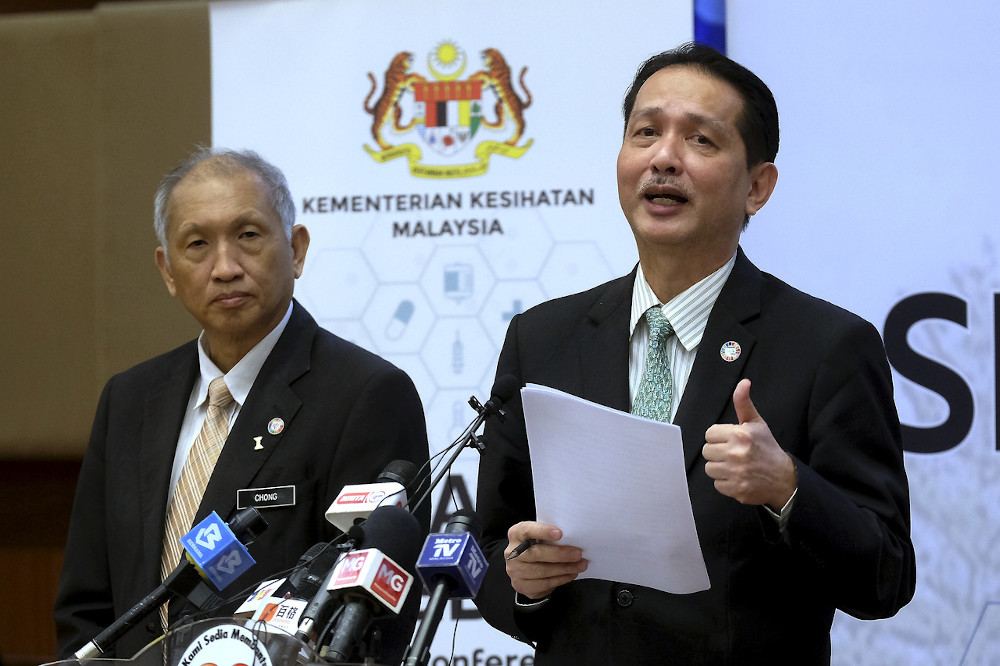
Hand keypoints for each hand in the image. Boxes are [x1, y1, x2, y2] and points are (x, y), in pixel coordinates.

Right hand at [504, 521, 587, 599]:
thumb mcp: (539, 536)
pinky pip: (544, 584)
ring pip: (542, 571)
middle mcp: (512, 552)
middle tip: (578, 554)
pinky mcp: (521, 585)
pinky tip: (571, 574)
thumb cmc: (537, 546)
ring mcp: (515, 571)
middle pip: (536, 553)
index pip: (527, 530)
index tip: (560, 533)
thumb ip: (549, 535)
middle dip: (560, 554)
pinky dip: (561, 579)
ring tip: (580, 565)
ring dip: (565, 568)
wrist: (524, 566)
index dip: (543, 531)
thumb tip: (572, 537)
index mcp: (516, 534)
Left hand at [703, 379, 796, 508]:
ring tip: (734, 466)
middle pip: (707, 451)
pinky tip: (738, 477)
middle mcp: (737, 453)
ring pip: (710, 468)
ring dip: (720, 468)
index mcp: (740, 435)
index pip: (709, 434)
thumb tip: (743, 382)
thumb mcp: (757, 423)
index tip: (730, 440)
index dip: (719, 437)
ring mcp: (736, 473)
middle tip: (732, 453)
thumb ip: (744, 403)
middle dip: (717, 452)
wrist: (784, 478)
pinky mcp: (736, 489)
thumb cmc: (767, 448)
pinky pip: (717, 484)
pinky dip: (725, 482)